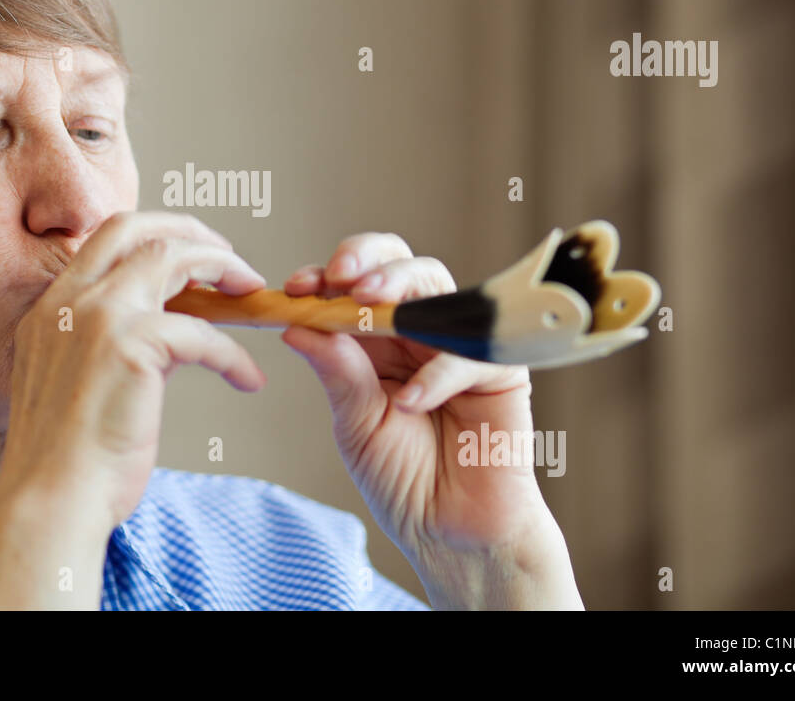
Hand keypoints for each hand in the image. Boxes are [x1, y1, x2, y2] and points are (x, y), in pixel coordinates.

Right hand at [0, 211, 264, 608]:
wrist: (50, 504)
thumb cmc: (70, 462)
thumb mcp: (84, 383)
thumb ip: (120, 345)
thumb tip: (175, 330)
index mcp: (51, 308)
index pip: (106, 239)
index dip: (157, 236)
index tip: (192, 256)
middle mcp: (68, 302)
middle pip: (137, 228)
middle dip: (190, 231)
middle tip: (230, 257)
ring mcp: (96, 318)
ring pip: (170, 257)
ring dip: (221, 268)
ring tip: (251, 292)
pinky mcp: (129, 348)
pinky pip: (203, 334)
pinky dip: (235, 355)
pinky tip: (249, 379)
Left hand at [280, 232, 581, 608]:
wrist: (450, 534)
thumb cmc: (404, 479)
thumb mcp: (356, 423)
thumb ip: (337, 372)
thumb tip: (295, 324)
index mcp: (378, 341)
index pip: (355, 285)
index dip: (326, 276)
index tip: (295, 287)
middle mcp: (419, 334)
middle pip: (400, 267)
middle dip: (365, 260)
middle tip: (337, 277)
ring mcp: (460, 346)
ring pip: (436, 288)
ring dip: (397, 286)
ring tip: (363, 301)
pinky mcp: (500, 371)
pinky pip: (466, 353)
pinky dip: (435, 373)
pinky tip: (410, 402)